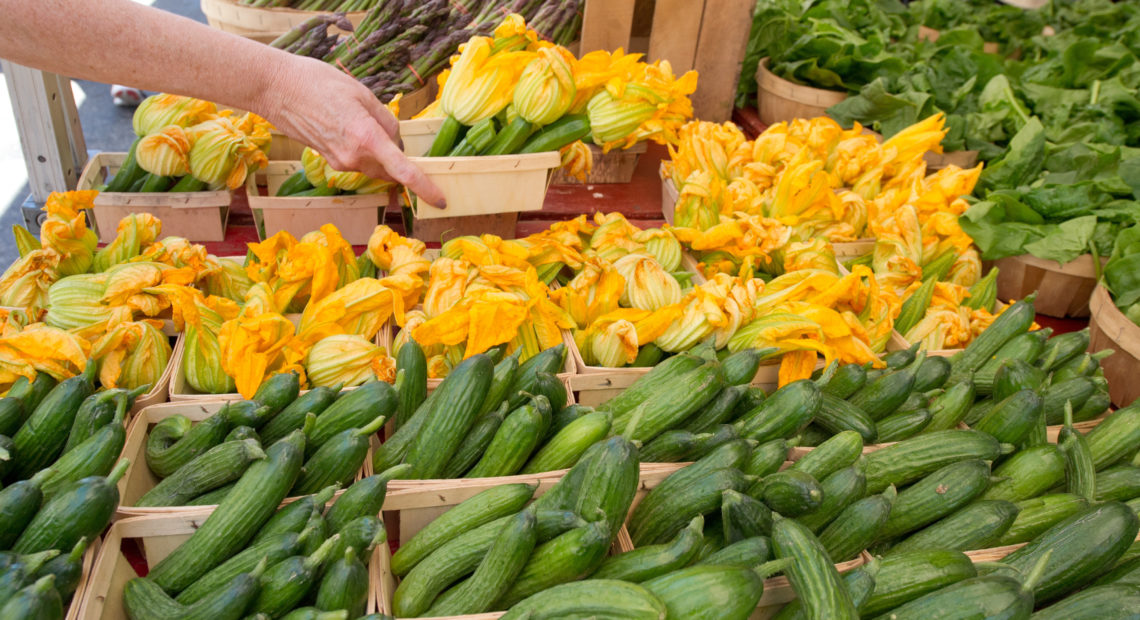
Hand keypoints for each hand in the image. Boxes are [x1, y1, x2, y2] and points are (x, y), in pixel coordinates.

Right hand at [257, 54, 445, 207]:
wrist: (275, 88)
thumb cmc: (318, 83)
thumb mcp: (362, 94)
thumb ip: (385, 120)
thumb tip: (395, 140)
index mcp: (366, 138)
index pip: (403, 171)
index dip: (425, 187)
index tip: (440, 200)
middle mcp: (354, 158)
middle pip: (391, 169)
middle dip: (399, 157)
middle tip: (390, 127)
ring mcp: (340, 163)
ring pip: (375, 166)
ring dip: (380, 152)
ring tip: (360, 118)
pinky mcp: (330, 161)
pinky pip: (358, 162)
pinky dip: (364, 150)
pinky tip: (348, 125)